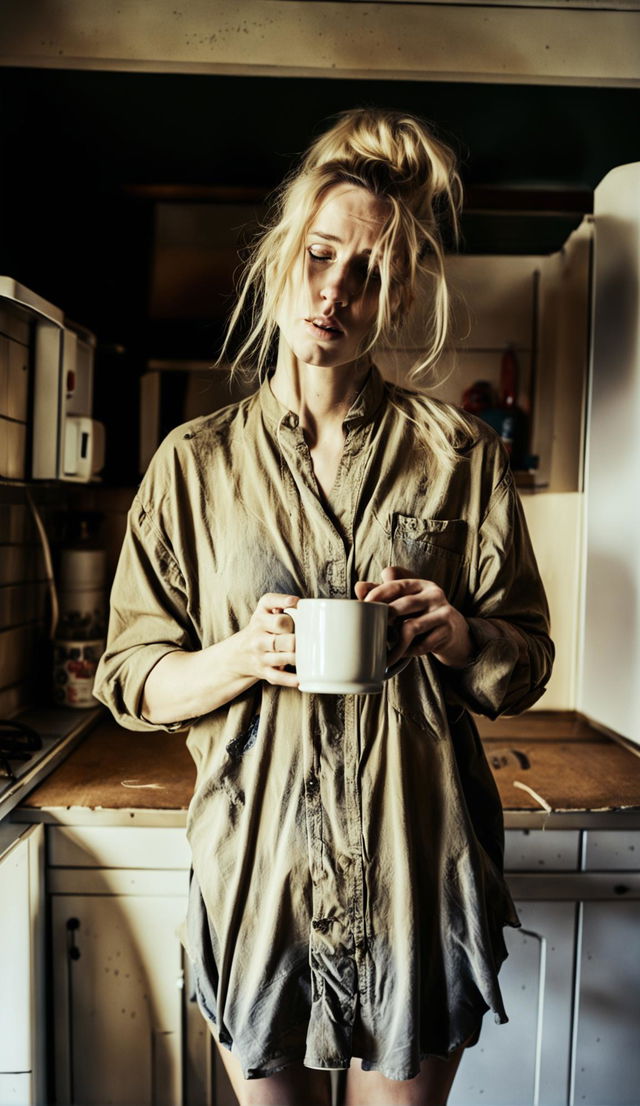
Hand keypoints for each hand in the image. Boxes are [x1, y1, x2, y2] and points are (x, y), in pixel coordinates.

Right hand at [231, 593, 299, 687]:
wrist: (239, 653)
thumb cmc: (261, 627)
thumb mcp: (264, 609)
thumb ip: (279, 601)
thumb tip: (299, 602)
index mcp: (259, 620)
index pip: (280, 620)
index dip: (292, 620)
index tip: (298, 614)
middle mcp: (258, 638)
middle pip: (285, 640)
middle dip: (297, 640)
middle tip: (304, 639)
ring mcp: (260, 656)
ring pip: (283, 658)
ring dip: (297, 658)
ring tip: (307, 654)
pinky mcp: (264, 671)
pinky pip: (277, 677)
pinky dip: (289, 679)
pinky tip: (300, 678)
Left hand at [355, 566, 472, 667]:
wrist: (453, 631)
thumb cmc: (421, 613)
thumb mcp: (405, 601)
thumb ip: (383, 593)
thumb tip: (359, 587)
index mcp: (420, 584)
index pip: (397, 584)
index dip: (379, 593)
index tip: (364, 604)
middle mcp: (434, 595)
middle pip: (405, 604)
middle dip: (386, 617)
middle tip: (370, 630)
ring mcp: (443, 613)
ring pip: (412, 627)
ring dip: (395, 642)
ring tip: (385, 653)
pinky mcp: (447, 632)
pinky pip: (423, 644)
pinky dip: (409, 651)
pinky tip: (402, 654)